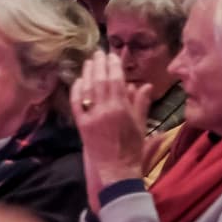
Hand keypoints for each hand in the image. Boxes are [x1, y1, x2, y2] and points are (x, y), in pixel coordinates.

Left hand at [71, 51, 151, 202]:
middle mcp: (104, 110)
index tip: (112, 56)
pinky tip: (79, 80)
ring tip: (89, 62)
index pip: (116, 81)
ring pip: (88, 90)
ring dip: (88, 74)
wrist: (117, 169)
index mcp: (121, 109)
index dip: (113, 67)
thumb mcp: (140, 125)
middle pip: (101, 82)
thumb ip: (140, 103)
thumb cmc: (132, 148)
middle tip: (98, 52)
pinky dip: (77, 90)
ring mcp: (90, 117)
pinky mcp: (80, 124)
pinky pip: (76, 103)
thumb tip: (145, 85)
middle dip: (100, 65)